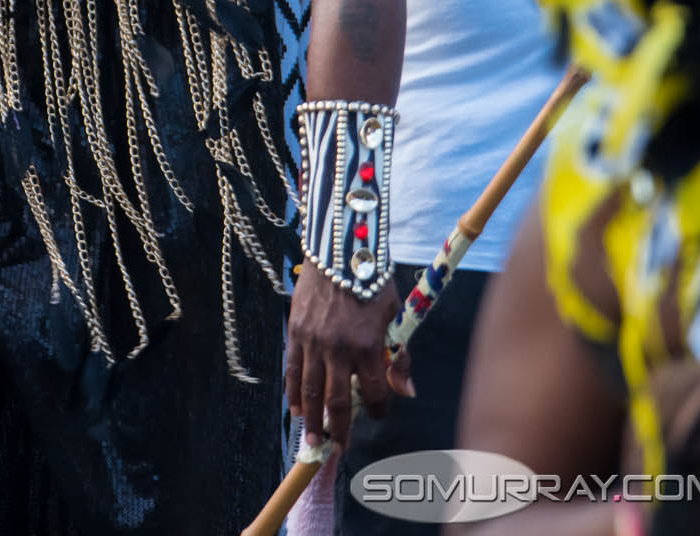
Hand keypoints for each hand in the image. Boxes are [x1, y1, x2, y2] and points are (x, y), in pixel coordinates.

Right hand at [285, 264, 409, 448]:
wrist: (337, 250)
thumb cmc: (371, 281)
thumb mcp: (394, 314)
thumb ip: (400, 355)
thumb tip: (406, 392)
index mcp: (368, 346)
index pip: (375, 394)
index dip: (378, 410)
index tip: (378, 413)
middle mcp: (338, 348)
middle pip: (337, 401)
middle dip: (339, 429)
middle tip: (337, 448)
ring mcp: (313, 341)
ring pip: (310, 390)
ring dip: (312, 419)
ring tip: (313, 440)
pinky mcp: (295, 331)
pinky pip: (292, 369)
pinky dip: (293, 392)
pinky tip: (295, 409)